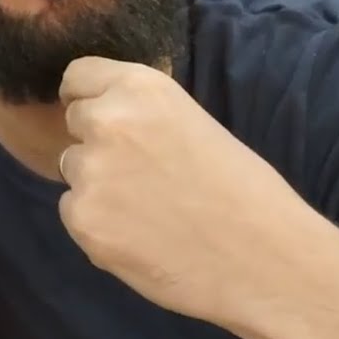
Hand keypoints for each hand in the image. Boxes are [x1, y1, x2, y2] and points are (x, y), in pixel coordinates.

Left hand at [56, 56, 313, 324]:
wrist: (266, 260)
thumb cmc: (244, 191)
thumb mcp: (191, 123)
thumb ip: (140, 115)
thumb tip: (100, 117)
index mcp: (140, 87)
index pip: (78, 77)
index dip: (89, 99)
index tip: (102, 117)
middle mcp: (106, 121)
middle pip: (74, 124)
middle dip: (95, 143)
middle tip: (141, 174)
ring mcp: (89, 172)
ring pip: (73, 171)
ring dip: (97, 187)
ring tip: (148, 211)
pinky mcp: (82, 219)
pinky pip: (74, 213)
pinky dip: (98, 225)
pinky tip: (140, 238)